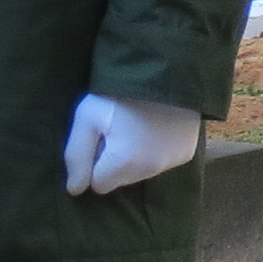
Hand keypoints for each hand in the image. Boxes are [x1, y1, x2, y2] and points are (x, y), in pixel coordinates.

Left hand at [63, 93, 201, 196]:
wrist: (166, 71)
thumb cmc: (119, 93)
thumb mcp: (87, 118)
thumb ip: (77, 156)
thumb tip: (75, 190)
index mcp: (124, 164)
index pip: (99, 184)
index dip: (94, 163)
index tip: (99, 139)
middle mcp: (150, 170)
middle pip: (121, 180)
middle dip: (114, 162)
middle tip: (117, 130)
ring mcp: (172, 162)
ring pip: (141, 172)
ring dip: (135, 157)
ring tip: (136, 126)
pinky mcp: (186, 153)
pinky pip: (161, 162)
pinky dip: (155, 151)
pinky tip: (155, 128)